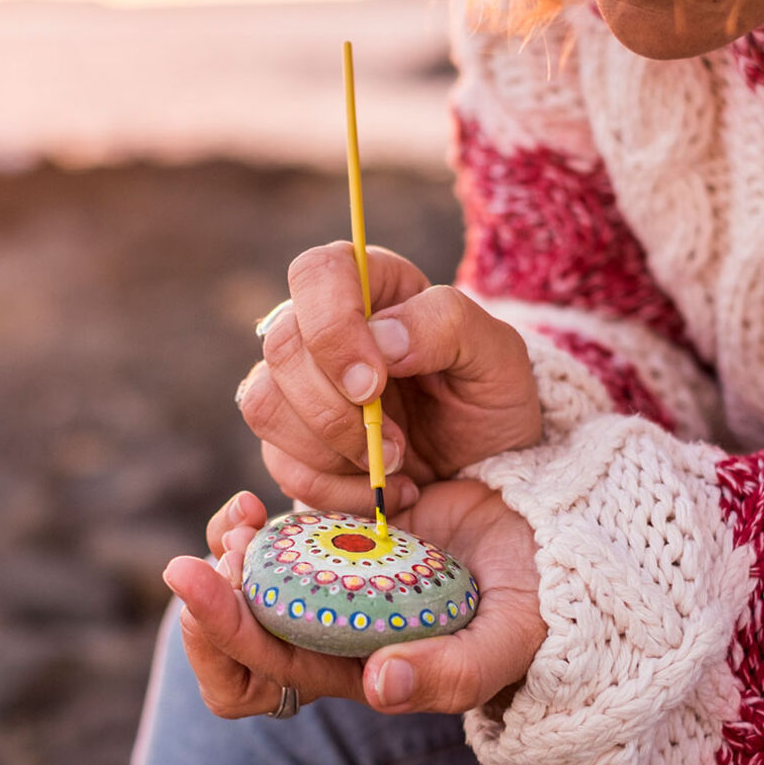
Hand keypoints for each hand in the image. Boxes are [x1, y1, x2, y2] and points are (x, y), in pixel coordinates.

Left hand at [165, 483, 544, 716]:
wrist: (554, 536)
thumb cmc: (538, 600)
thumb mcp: (509, 640)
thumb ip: (454, 673)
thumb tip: (377, 688)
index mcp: (358, 671)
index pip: (261, 678)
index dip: (222, 639)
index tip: (207, 584)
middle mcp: (333, 633)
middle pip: (234, 639)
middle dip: (207, 599)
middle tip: (204, 554)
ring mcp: (332, 583)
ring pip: (246, 585)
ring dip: (227, 554)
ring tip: (238, 518)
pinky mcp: (340, 537)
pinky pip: (274, 539)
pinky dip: (255, 524)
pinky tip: (259, 501)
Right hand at [235, 243, 541, 515]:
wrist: (486, 468)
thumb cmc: (490, 397)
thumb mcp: (497, 356)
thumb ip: (447, 326)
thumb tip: (381, 338)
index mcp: (371, 285)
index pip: (316, 274)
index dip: (332, 329)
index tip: (373, 384)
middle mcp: (321, 328)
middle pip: (281, 347)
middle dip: (336, 409)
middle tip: (397, 445)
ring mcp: (297, 386)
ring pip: (266, 405)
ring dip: (332, 450)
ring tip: (396, 465)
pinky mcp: (290, 441)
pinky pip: (280, 464)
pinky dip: (334, 490)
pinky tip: (383, 489)